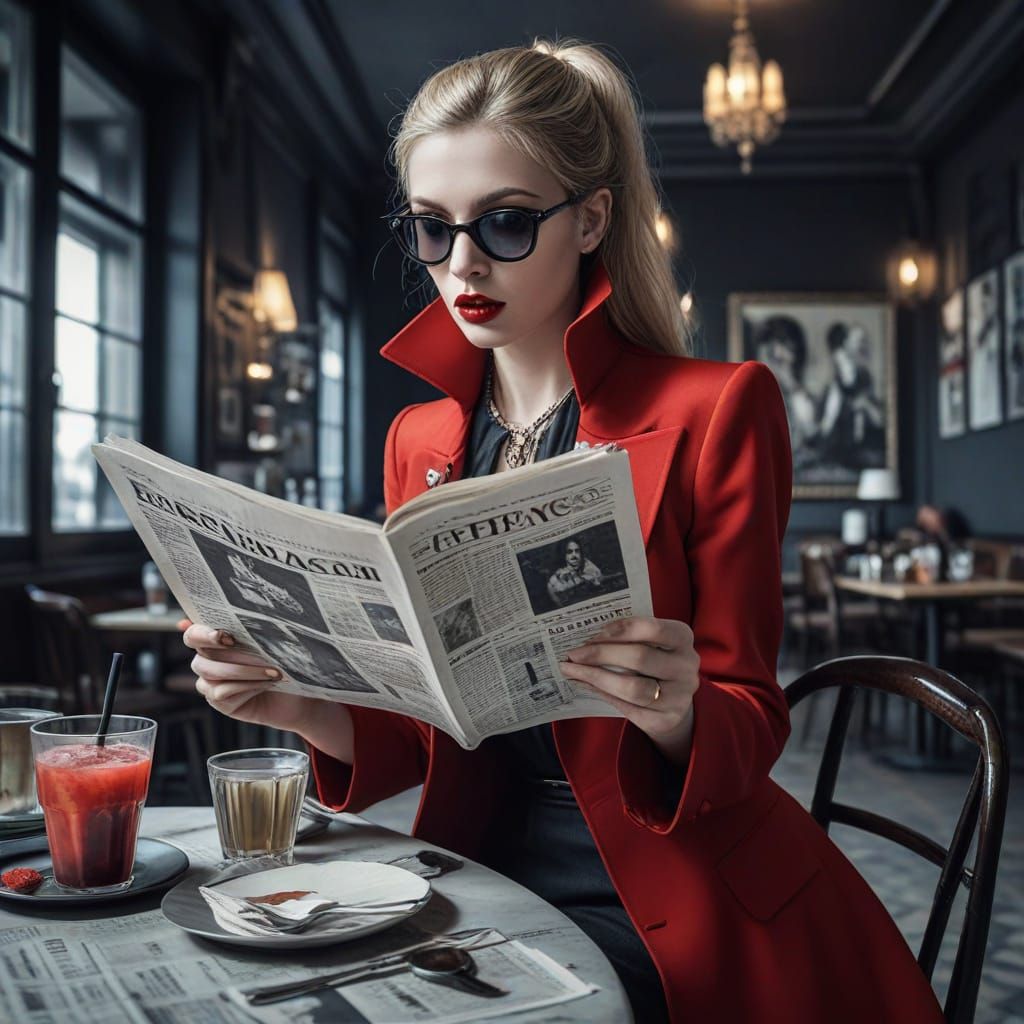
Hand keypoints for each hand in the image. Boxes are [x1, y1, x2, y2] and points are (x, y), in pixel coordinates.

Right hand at [179, 619, 313, 732]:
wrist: (295, 693)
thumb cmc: (281, 660)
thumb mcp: (270, 641)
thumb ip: (254, 628)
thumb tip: (249, 612)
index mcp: (212, 639)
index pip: (194, 634)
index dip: (204, 635)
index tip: (228, 637)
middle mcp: (205, 660)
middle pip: (202, 655)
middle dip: (233, 653)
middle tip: (260, 652)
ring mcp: (208, 682)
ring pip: (213, 673)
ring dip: (246, 670)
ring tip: (274, 671)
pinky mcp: (217, 701)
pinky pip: (222, 692)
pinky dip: (248, 685)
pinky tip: (268, 683)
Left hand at [561, 616, 699, 765]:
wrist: (674, 700)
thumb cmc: (654, 662)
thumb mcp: (651, 644)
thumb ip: (628, 638)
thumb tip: (585, 639)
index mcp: (682, 638)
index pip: (652, 629)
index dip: (620, 630)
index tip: (592, 633)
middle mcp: (685, 666)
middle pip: (639, 657)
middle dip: (601, 654)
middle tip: (574, 653)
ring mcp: (679, 695)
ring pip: (632, 687)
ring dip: (595, 677)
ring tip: (572, 670)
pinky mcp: (666, 719)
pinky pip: (627, 707)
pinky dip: (601, 694)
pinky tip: (584, 685)